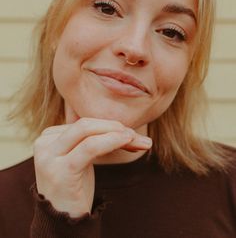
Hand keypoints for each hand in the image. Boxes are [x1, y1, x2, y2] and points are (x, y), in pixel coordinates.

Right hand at [34, 107, 151, 217]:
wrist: (62, 221)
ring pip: (86, 131)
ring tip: (133, 138)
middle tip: (133, 134)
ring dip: (114, 132)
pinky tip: (127, 141)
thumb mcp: (81, 159)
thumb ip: (94, 140)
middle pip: (84, 124)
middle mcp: (44, 144)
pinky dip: (111, 140)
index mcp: (48, 137)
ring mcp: (49, 158)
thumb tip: (126, 130)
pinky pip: (90, 147)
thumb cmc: (74, 188)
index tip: (129, 133)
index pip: (81, 123)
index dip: (107, 124)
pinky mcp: (61, 170)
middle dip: (111, 126)